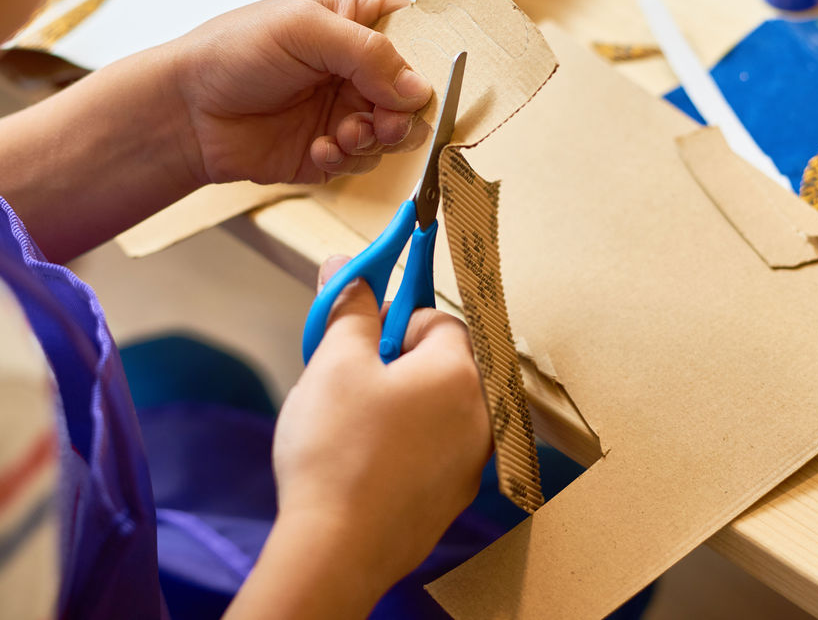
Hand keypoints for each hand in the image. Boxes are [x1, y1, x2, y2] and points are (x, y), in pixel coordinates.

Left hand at [165, 0, 432, 185]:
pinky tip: (319, 149)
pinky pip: (364, 160)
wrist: (186, 111)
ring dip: (374, 137)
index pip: (420, 33)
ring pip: (396, 131)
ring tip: (341, 134)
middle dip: (404, 112)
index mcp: (358, 18)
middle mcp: (359, 64)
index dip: (433, 58)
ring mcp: (348, 106)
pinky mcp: (333, 147)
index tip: (434, 83)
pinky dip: (347, 158)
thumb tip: (419, 89)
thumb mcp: (303, 30)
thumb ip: (368, 53)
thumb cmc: (234, 50)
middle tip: (382, 123)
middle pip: (416, 91)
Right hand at [239, 256, 490, 616]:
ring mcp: (473, 461)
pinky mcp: (454, 498)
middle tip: (351, 381)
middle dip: (398, 363)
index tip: (359, 338)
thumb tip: (348, 266)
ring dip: (403, 405)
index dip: (394, 322)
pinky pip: (435, 451)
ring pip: (439, 409)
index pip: (439, 320)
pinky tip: (365, 463)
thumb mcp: (334, 364)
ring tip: (353, 424)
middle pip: (444, 364)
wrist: (337, 550)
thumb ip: (349, 309)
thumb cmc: (337, 452)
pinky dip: (407, 446)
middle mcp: (482, 414)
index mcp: (460, 372)